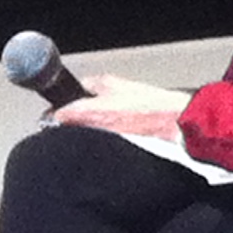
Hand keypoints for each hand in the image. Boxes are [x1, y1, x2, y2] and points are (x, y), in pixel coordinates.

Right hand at [52, 73, 188, 142]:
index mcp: (102, 83)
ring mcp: (126, 111)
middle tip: (74, 138)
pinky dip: (112, 143)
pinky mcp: (137, 127)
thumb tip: (53, 118)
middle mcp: (113, 94)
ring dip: (97, 136)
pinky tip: (116, 149)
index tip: (52, 123)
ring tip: (100, 144)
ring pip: (99, 126)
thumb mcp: (98, 111)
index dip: (59, 107)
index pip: (70, 92)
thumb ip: (72, 112)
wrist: (180, 124)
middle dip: (77, 126)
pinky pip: (115, 136)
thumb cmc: (147, 111)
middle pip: (83, 111)